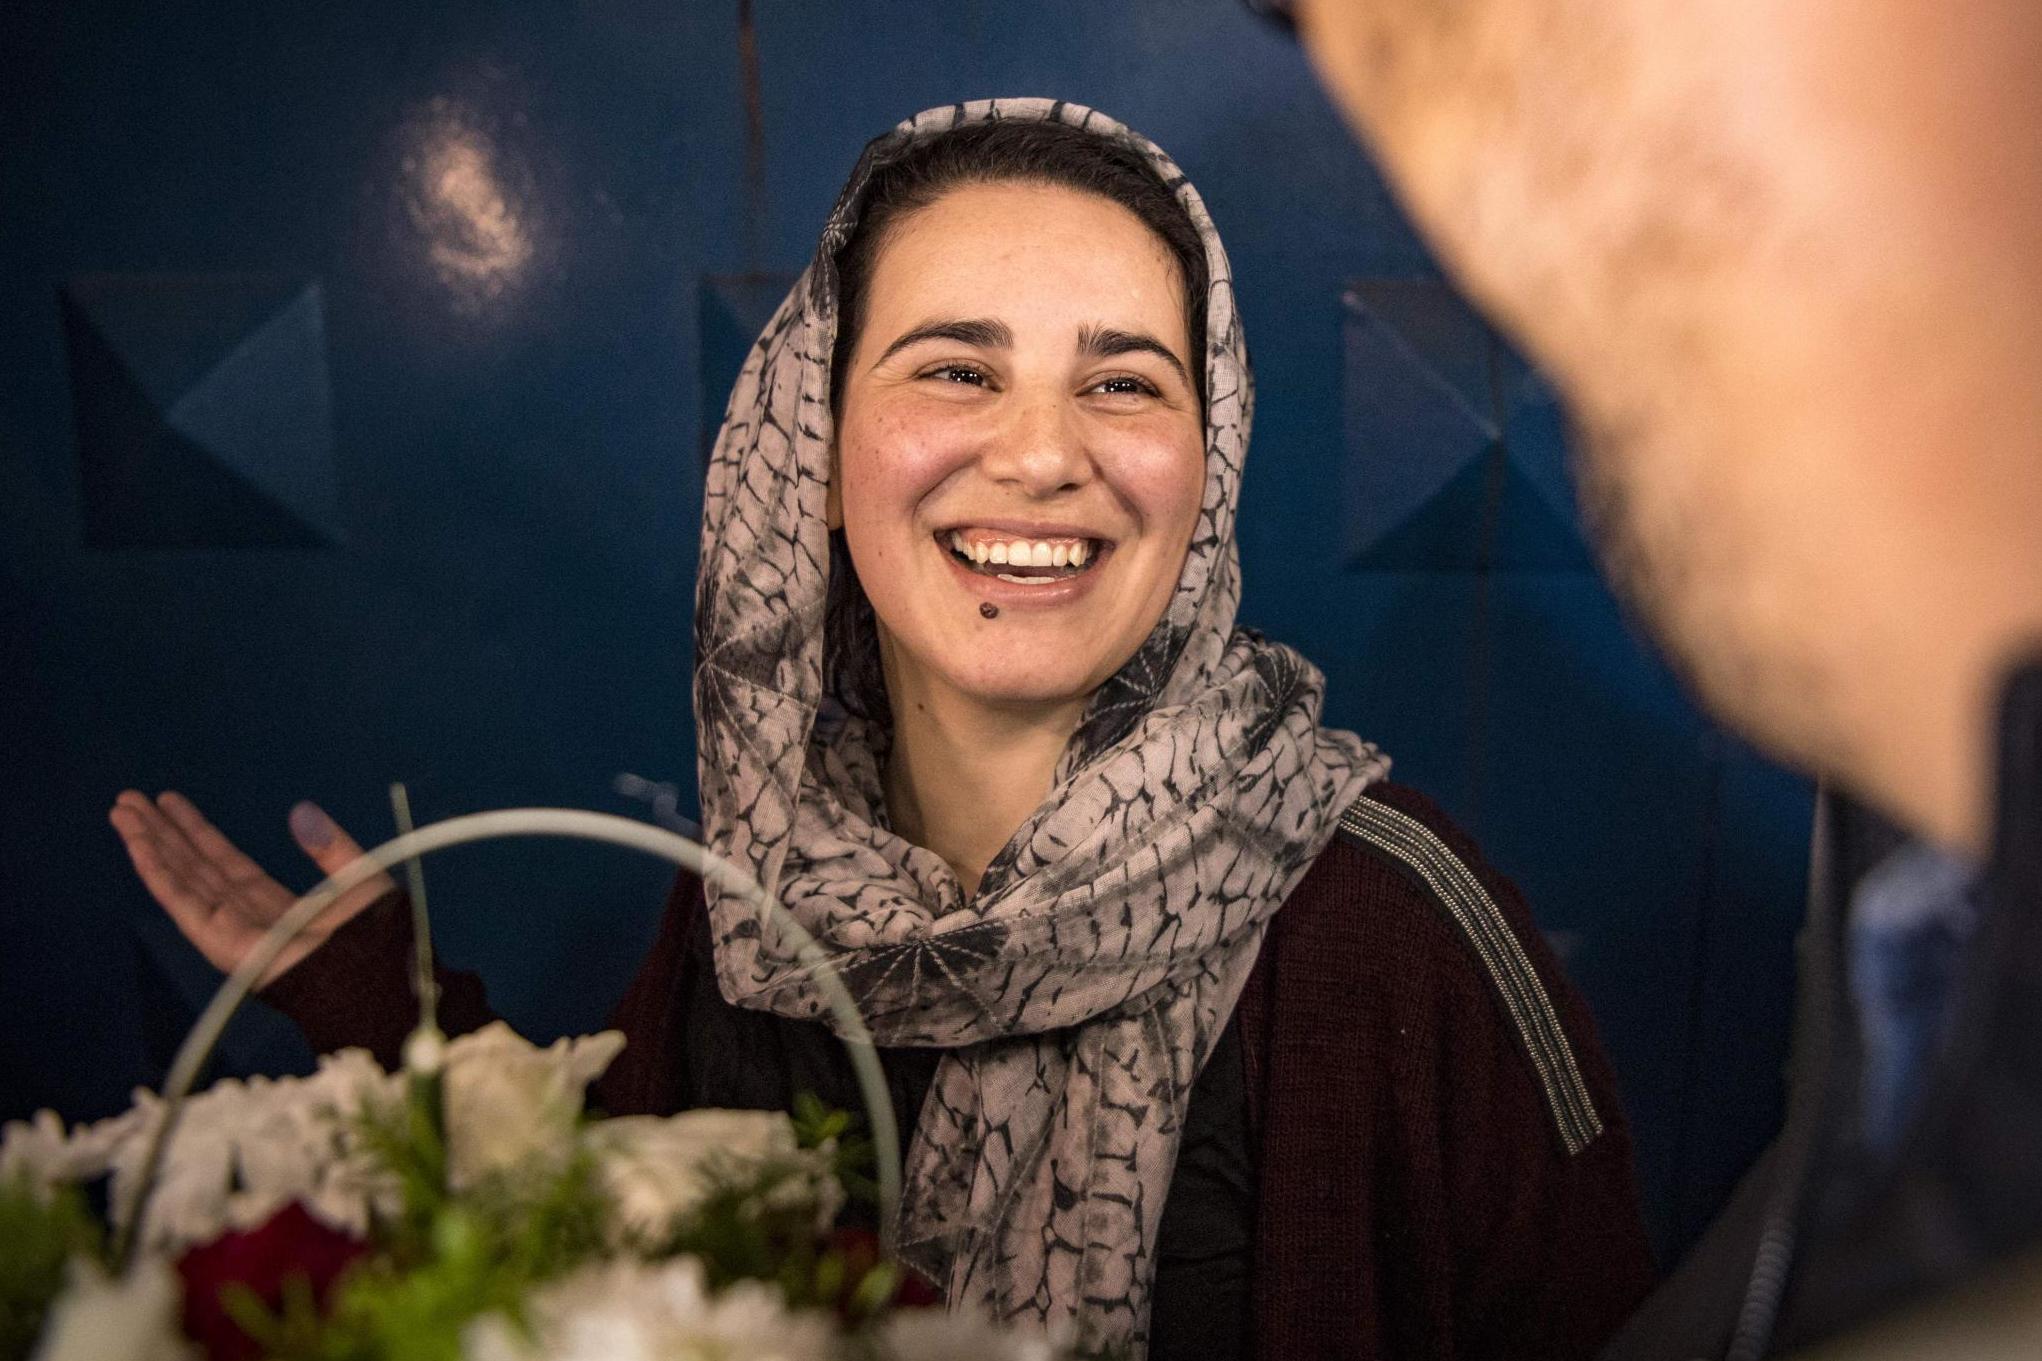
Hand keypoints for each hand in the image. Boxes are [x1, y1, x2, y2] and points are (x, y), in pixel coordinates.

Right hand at [109, 791, 395, 987]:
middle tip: (129, 800)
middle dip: (162, 833)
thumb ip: (331, 848)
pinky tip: (139, 847)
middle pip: (195, 867)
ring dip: (150, 846)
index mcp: (278, 905)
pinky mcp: (224, 945)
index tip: (170, 803)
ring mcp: (232, 932)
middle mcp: (248, 917)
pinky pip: (185, 903)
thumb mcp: (360, 879)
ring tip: (122, 813)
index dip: (196, 832)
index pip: (225, 862)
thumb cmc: (379, 941)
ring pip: (182, 879)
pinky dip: (160, 874)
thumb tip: (301, 811)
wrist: (378, 978)